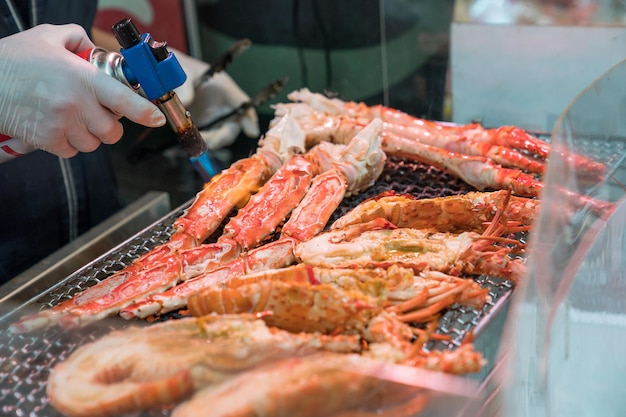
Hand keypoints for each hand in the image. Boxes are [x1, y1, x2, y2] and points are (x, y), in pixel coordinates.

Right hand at [0, 24, 165, 157]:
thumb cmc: (14, 59)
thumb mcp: (49, 37)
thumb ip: (79, 40)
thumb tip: (97, 51)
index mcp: (84, 79)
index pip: (126, 101)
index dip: (146, 112)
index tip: (157, 118)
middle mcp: (77, 104)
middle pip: (113, 132)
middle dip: (108, 125)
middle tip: (95, 113)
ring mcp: (62, 125)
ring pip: (93, 144)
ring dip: (88, 135)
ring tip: (71, 118)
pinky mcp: (47, 140)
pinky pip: (71, 151)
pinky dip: (68, 143)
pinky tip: (56, 126)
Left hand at [173, 51, 258, 149]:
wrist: (171, 74)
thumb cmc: (182, 69)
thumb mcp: (183, 73)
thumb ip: (184, 87)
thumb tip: (185, 102)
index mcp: (224, 88)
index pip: (242, 103)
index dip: (249, 118)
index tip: (251, 132)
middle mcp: (224, 105)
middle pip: (234, 125)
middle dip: (224, 136)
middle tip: (211, 142)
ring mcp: (215, 117)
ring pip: (222, 136)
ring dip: (211, 141)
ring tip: (194, 137)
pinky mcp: (205, 126)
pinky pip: (208, 139)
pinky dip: (200, 142)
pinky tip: (189, 138)